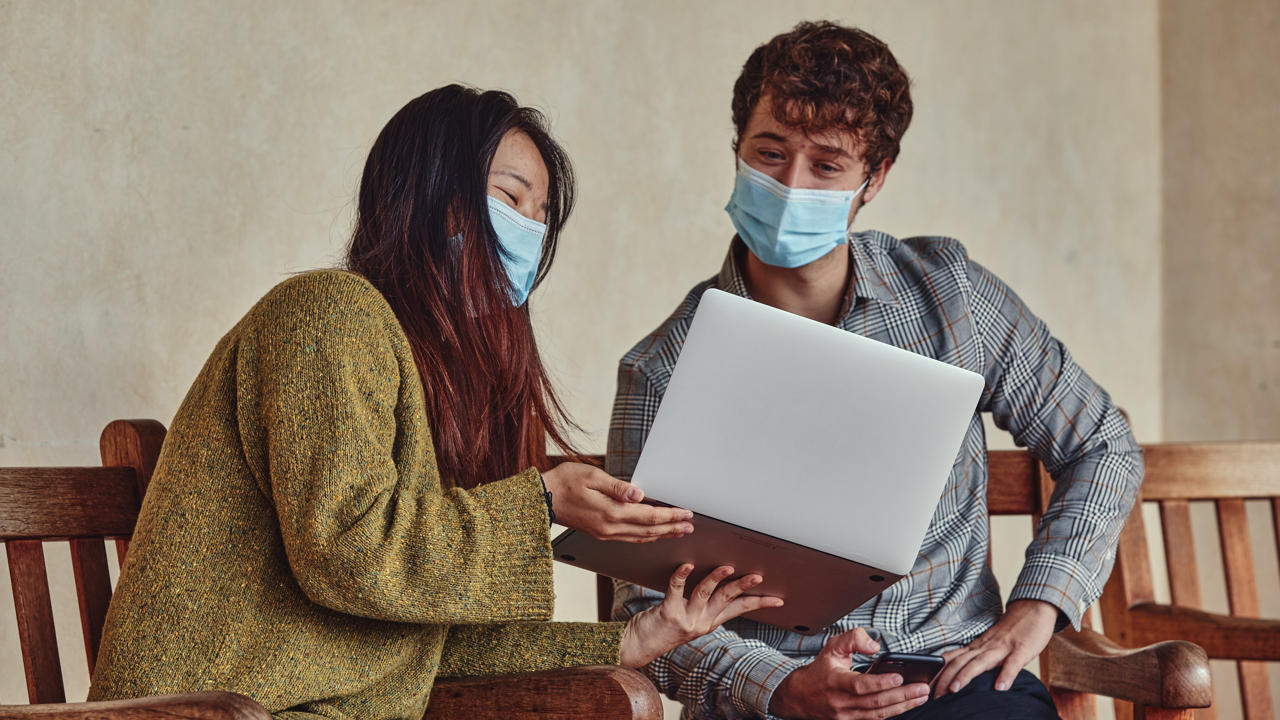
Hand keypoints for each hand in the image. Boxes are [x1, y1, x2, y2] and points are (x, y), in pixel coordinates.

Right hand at [542, 462, 692, 541]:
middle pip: (649, 531)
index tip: (686, 513)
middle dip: (672, 528)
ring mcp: (605, 533)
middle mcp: (610, 527)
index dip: (670, 516)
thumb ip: (618, 487)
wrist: (543, 498)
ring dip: (662, 535)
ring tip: (678, 531)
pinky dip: (646, 537)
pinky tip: (653, 534)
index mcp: (611, 512)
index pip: (649, 516)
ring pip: (641, 538)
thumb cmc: (565, 482)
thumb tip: (640, 494)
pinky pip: (629, 539)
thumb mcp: (593, 476)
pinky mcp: (600, 534)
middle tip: (690, 525)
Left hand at [619, 564, 782, 667]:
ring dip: (717, 578)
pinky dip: (681, 575)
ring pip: (705, 593)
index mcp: (710, 621)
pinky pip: (676, 590)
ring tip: (728, 567)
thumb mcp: (692, 618)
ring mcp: (686, 618)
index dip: (759, 603)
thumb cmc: (665, 625)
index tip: (778, 599)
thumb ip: (706, 602)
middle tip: (758, 577)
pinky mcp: (669, 612)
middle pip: (728, 599)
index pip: (740, 609)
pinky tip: (687, 565)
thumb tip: (723, 577)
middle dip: (744, 587)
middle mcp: (702, 622)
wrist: (639, 645)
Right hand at [768, 628, 929, 718]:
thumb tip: (875, 646)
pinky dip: (892, 713)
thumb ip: (853, 639)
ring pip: (879, 714)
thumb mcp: (832, 647)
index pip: (861, 685)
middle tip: (922, 688)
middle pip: (876, 702)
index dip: (881, 683)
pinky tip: (906, 705)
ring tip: (921, 697)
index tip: (900, 676)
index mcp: (836, 681)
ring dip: (903, 706)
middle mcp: (841, 702)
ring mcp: (846, 716)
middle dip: (903, 696)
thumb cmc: (820, 670)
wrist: (800, 696)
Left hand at [934, 599, 1057, 696]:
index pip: (951, 660)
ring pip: (980, 662)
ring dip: (965, 676)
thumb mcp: (989, 644)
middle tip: (934, 696)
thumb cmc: (1011, 631)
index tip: (926, 687)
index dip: (937, 673)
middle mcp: (985, 647)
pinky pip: (1012, 664)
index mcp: (977, 646)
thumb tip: (961, 675)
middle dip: (945, 679)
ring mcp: (1002, 648)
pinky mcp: (1021, 650)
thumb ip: (977, 657)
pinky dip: (1005, 676)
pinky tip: (1000, 688)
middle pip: (960, 662)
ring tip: (955, 690)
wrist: (1032, 610)